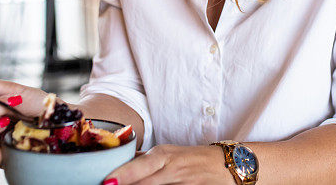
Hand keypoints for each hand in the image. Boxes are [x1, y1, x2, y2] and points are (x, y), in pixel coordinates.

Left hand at [104, 144, 232, 184]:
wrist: (228, 165)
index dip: (123, 174)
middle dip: (127, 184)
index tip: (107, 182)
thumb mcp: (169, 154)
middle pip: (145, 181)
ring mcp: (183, 182)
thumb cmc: (193, 159)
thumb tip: (118, 163)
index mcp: (163, 156)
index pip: (139, 166)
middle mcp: (171, 168)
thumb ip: (144, 160)